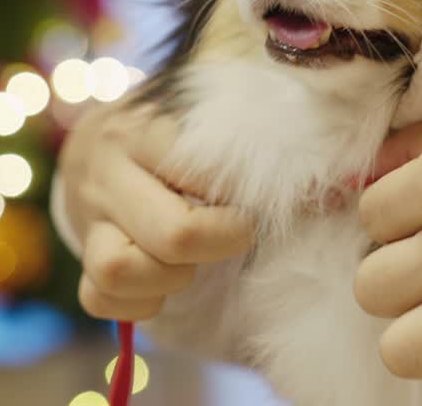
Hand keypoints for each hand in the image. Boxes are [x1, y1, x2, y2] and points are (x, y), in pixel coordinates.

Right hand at [59, 101, 254, 321]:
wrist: (90, 143)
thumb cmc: (165, 132)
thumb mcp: (196, 119)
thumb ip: (252, 142)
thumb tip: (340, 185)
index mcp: (143, 130)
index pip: (200, 172)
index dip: (243, 197)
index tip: (259, 198)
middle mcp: (108, 172)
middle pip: (173, 233)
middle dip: (220, 243)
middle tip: (236, 233)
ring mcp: (89, 218)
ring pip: (119, 270)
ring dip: (171, 278)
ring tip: (190, 261)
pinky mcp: (81, 258)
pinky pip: (98, 298)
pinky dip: (139, 303)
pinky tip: (160, 283)